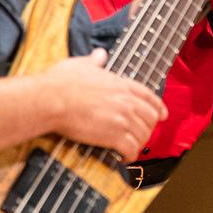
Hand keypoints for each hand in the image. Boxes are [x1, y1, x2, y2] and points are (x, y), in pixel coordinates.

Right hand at [39, 49, 165, 160]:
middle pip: (151, 118)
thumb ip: (94, 61)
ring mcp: (122, 118)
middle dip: (147, 128)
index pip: (149, 97)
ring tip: (129, 148)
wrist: (50, 100)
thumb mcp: (80, 65)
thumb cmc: (60, 83)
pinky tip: (123, 158)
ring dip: (138, 143)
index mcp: (121, 84)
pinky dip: (129, 156)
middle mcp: (126, 101)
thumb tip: (100, 54)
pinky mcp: (113, 135)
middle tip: (138, 135)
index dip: (158, 108)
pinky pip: (131, 149)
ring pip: (144, 135)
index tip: (162, 115)